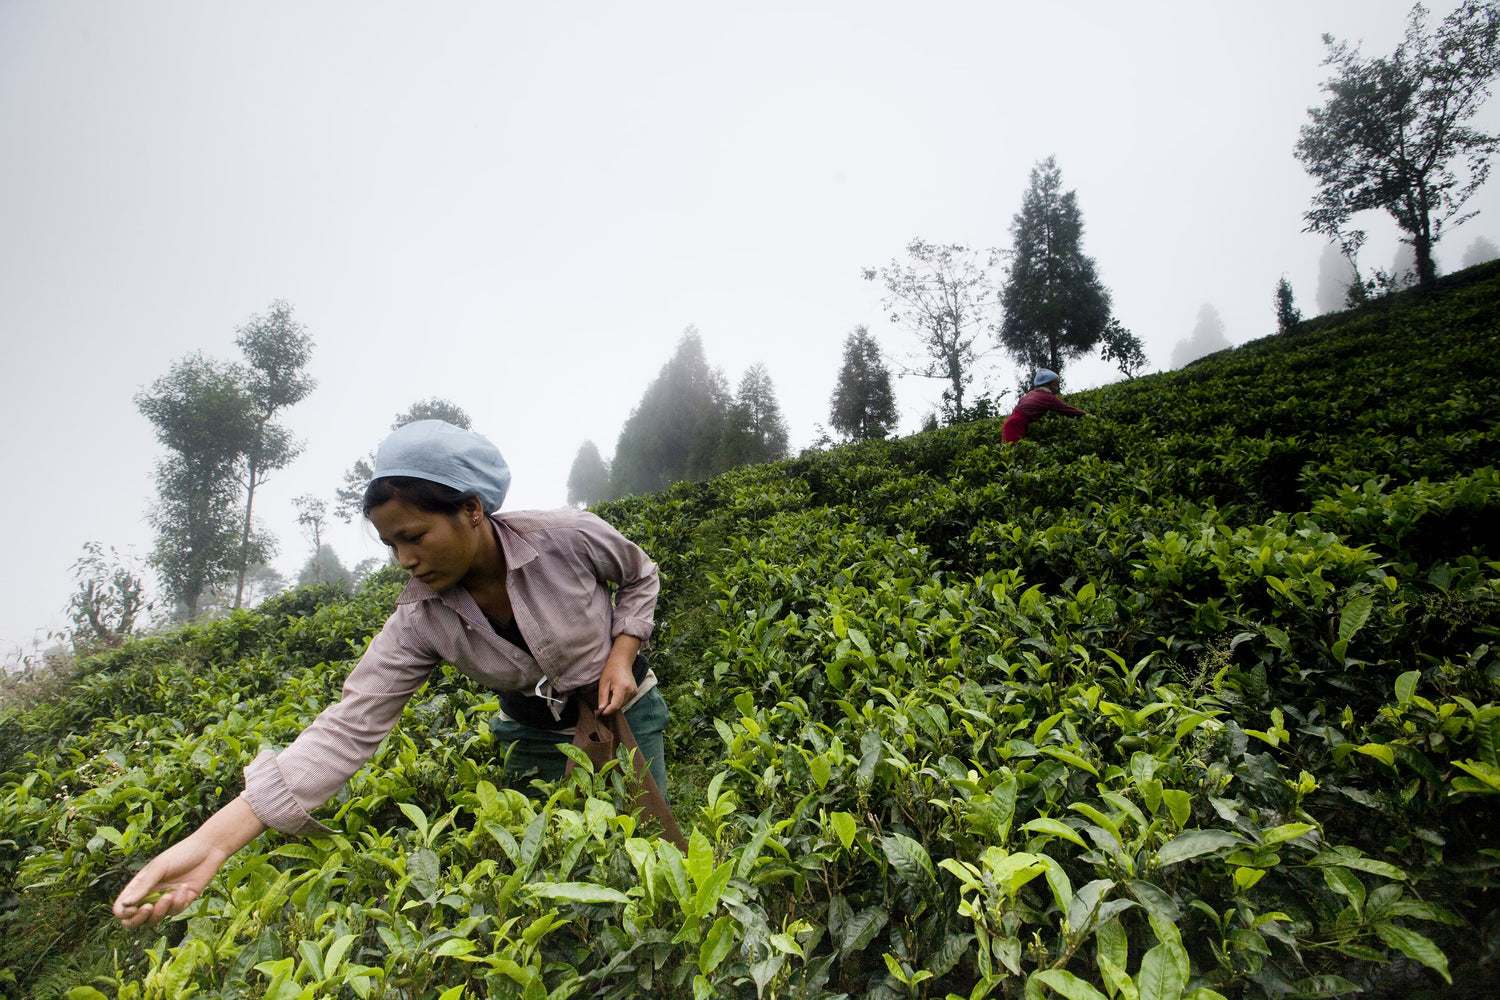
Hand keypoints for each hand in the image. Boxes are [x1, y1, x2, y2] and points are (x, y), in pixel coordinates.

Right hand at [112, 835, 227, 926]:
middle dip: (138, 920)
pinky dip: (178, 902)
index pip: (122, 907)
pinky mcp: (181, 903)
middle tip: (148, 908)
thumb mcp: (160, 867)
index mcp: (139, 885)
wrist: (208, 850)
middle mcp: (150, 895)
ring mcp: (165, 901)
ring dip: (160, 911)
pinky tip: (185, 888)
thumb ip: (143, 886)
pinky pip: (174, 912)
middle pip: (134, 921)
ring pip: (154, 920)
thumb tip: (125, 904)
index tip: (133, 908)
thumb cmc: (181, 854)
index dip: (123, 913)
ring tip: (169, 896)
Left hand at [597, 635, 640, 715]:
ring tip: (610, 693)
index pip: (615, 706)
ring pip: (622, 705)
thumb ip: (602, 697)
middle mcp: (631, 691)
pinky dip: (619, 700)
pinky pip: (625, 701)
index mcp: (623, 688)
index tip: (599, 712)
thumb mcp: (603, 683)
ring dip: (615, 703)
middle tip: (603, 701)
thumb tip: (601, 710)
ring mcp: (634, 692)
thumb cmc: (611, 670)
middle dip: (610, 707)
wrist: (622, 661)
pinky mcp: (635, 692)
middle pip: (619, 707)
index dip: (607, 711)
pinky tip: (616, 692)